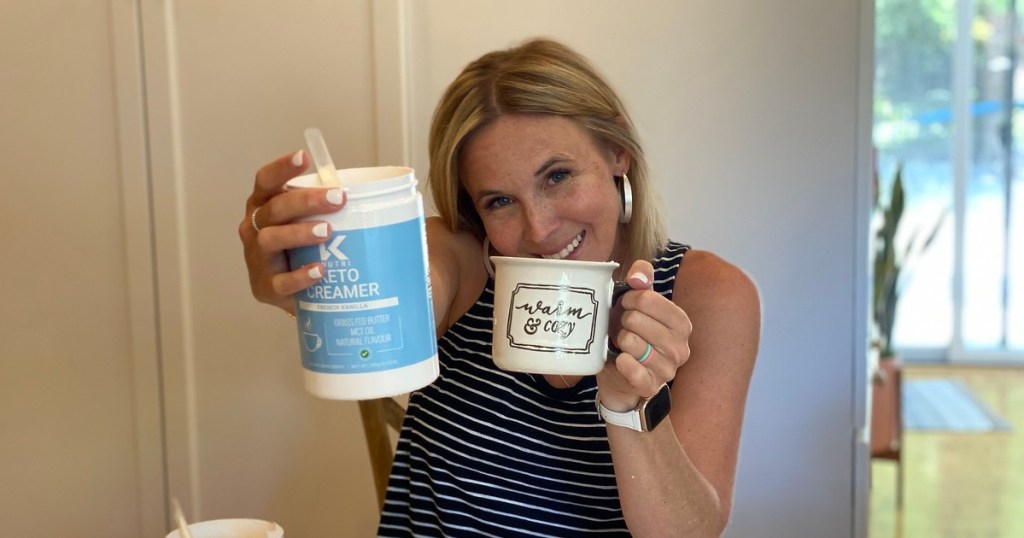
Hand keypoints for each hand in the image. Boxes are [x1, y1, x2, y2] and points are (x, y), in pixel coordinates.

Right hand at [238, 150, 346, 312]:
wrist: (291, 292)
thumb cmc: (304, 248)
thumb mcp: (309, 223)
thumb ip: (327, 208)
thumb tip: (374, 193)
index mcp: (264, 206)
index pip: (266, 181)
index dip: (281, 168)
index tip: (303, 156)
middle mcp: (254, 228)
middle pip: (274, 208)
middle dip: (305, 201)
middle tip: (338, 198)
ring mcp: (257, 258)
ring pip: (271, 239)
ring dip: (300, 233)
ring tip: (327, 231)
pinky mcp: (265, 287)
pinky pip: (280, 281)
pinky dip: (300, 275)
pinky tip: (319, 270)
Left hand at [596, 260, 692, 410]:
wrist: (622, 373)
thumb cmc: (633, 333)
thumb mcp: (638, 303)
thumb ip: (642, 279)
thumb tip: (638, 276)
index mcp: (681, 323)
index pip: (647, 299)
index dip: (628, 299)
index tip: (624, 305)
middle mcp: (680, 347)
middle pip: (635, 319)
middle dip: (622, 321)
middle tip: (622, 327)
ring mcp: (667, 369)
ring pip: (631, 343)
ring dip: (619, 340)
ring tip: (622, 343)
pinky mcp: (650, 387)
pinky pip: (634, 372)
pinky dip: (623, 363)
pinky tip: (620, 359)